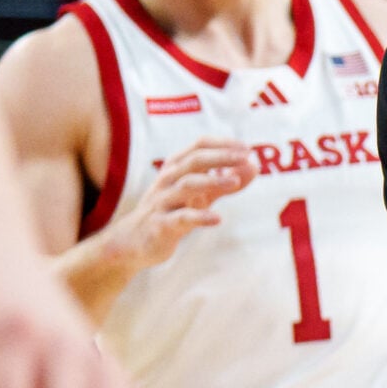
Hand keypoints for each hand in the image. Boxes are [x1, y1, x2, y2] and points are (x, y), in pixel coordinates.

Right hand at [97, 137, 255, 271]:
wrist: (133, 242)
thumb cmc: (171, 211)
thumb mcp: (199, 195)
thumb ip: (224, 181)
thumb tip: (253, 166)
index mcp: (176, 168)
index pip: (198, 147)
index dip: (223, 144)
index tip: (247, 148)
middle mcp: (168, 180)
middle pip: (194, 161)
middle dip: (220, 157)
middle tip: (246, 157)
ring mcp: (163, 202)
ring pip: (186, 185)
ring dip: (212, 181)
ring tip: (234, 181)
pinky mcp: (161, 225)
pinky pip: (180, 218)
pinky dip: (199, 217)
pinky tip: (217, 219)